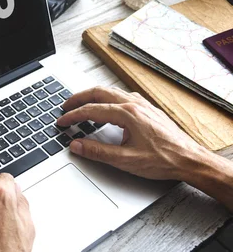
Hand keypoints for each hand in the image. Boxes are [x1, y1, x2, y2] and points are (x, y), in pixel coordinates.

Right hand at [57, 86, 208, 180]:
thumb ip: (98, 152)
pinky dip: (107, 99)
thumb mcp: (126, 160)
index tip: (62, 121)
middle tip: (66, 107)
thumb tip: (77, 145)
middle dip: (79, 98)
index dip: (73, 116)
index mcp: (127, 114)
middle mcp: (134, 104)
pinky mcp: (147, 109)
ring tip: (81, 105)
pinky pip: (122, 96)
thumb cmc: (163, 160)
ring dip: (93, 97)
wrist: (190, 159)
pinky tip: (106, 108)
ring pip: (111, 92)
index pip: (91, 110)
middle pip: (99, 92)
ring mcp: (142, 105)